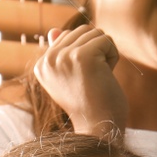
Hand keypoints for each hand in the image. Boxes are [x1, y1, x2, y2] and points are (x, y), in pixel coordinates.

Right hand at [33, 24, 129, 138]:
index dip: (86, 54)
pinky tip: (107, 75)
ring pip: (95, 33)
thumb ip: (62, 53)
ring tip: (100, 76)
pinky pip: (107, 40)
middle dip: (97, 51)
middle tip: (95, 77)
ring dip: (106, 53)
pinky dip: (114, 56)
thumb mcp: (72, 77)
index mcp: (42, 65)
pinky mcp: (82, 56)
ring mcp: (64, 57)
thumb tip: (56, 30)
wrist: (99, 126)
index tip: (84, 79)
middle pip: (83, 31)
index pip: (68, 35)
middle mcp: (49, 60)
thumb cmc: (91, 104)